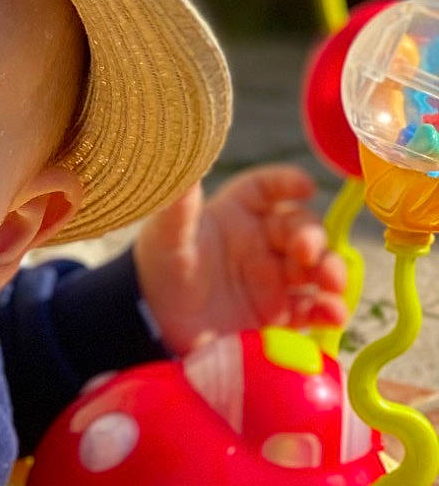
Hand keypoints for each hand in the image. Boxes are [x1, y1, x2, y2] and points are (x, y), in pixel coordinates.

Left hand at [133, 167, 348, 355]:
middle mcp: (263, 241)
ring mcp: (276, 278)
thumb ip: (179, 204)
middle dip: (313, 237)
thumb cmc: (159, 269)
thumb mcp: (166, 236)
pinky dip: (328, 310)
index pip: (268, 189)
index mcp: (238, 212)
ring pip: (316, 267)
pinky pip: (314, 308)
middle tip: (308, 251)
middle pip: (302, 229)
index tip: (305, 187)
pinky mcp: (281, 314)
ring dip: (331, 270)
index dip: (288, 183)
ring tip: (331, 282)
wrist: (154, 325)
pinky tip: (331, 314)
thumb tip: (183, 160)